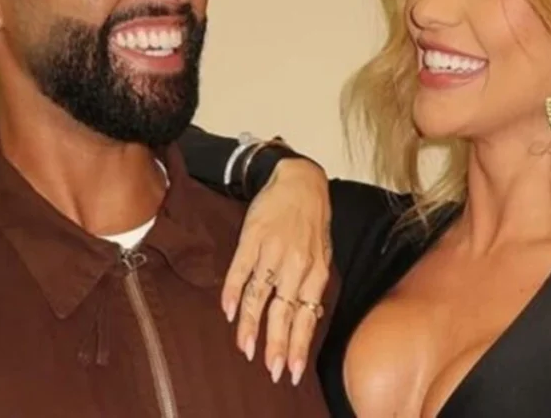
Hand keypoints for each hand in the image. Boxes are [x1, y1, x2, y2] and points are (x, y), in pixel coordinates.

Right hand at [221, 158, 331, 384]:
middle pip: (284, 312)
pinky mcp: (253, 239)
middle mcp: (296, 265)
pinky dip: (232, 293)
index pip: (306, 316)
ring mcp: (273, 252)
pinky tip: (228, 312)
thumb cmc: (312, 221)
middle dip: (277, 345)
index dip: (299, 344)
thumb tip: (304, 319)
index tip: (293, 370)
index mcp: (316, 271)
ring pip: (260, 297)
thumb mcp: (321, 253)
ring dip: (251, 326)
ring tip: (246, 349)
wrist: (299, 181)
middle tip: (271, 370)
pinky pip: (240, 271)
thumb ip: (311, 284)